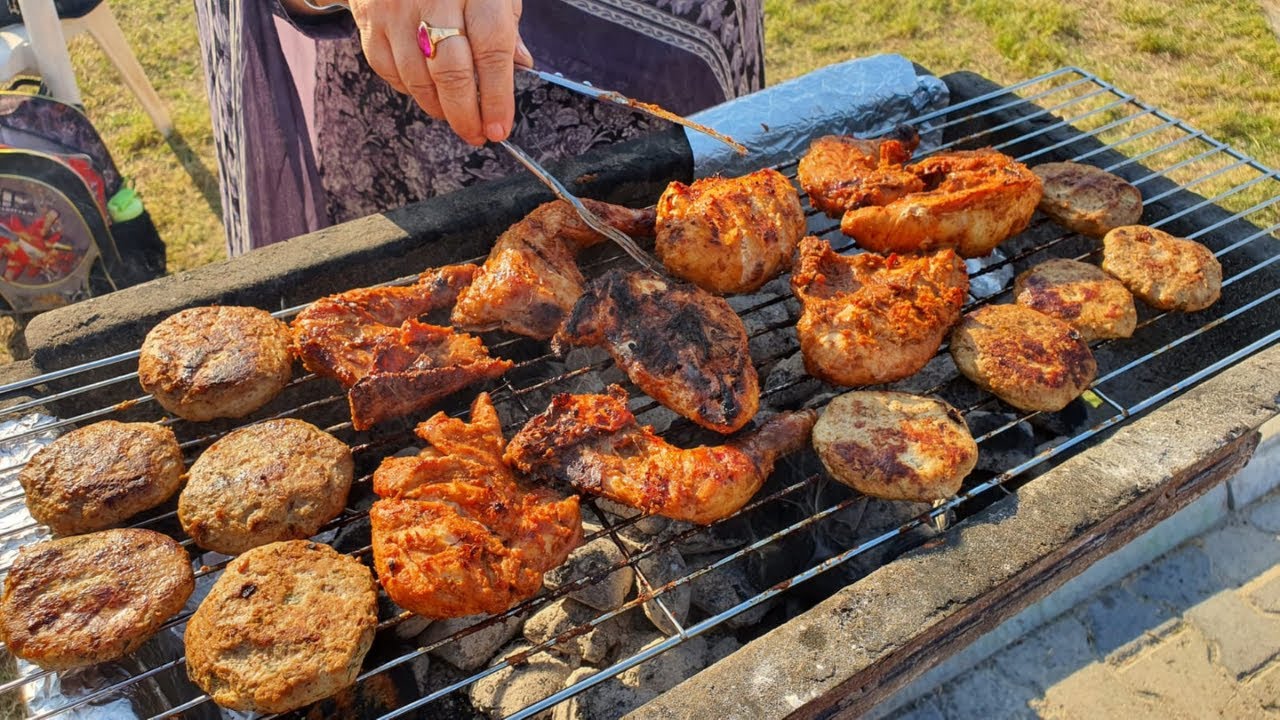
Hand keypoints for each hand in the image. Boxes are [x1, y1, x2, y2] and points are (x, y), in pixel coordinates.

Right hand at [350, 0, 533, 145]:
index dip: (496, 97)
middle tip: (475, 133)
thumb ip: (506, 24)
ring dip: (438, 107)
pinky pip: (389, 70)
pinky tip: (426, 91)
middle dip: (465, 114)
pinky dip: (409, 89)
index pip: (492, 51)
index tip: (499, 126)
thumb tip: (521, 65)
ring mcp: (397, 9)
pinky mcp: (371, 19)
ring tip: (454, 115)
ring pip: (417, 78)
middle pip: (451, 72)